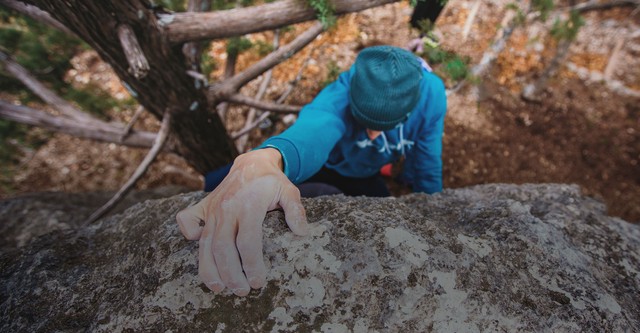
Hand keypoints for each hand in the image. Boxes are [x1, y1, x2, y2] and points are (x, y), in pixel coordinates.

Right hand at [176, 148, 308, 295]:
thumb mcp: (290, 191)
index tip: (258, 282)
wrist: (251, 163)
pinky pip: (188, 222)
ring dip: (210, 269)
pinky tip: (200, 254)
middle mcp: (227, 208)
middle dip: (230, 274)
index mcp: (249, 205)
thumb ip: (296, 211)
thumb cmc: (271, 182)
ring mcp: (212, 209)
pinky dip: (188, 237)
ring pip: (205, 243)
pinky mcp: (203, 208)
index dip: (252, 265)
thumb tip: (302, 233)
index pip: (248, 241)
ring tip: (219, 288)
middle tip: (241, 291)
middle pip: (222, 247)